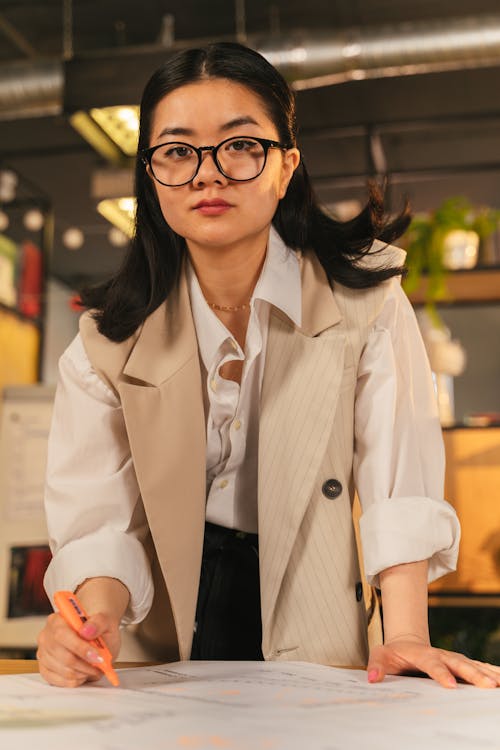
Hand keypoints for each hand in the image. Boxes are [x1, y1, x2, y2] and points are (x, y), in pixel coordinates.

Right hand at [37, 611, 120, 687]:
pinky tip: (84, 674)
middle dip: (85, 665)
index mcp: (57, 620)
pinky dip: (74, 681)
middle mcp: (46, 636)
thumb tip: (87, 631)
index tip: (98, 657)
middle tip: (100, 665)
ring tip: (94, 668)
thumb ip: (98, 622)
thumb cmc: (97, 625)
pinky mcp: (45, 669)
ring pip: (62, 671)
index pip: (62, 635)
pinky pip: (57, 681)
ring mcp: (43, 654)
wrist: (95, 632)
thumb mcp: (104, 619)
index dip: (80, 648)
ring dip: (82, 673)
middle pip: (63, 657)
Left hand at [367, 637, 499, 687]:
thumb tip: (373, 679)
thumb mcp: (380, 655)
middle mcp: (440, 654)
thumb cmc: (393, 652)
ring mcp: (451, 657)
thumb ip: (377, 665)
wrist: (406, 641)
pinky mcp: (459, 663)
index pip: (432, 664)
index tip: (450, 685)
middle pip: (458, 663)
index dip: (441, 673)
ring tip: (499, 683)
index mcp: (421, 653)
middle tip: (489, 686)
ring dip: (486, 673)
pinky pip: (477, 667)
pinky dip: (491, 671)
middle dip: (474, 674)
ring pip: (471, 665)